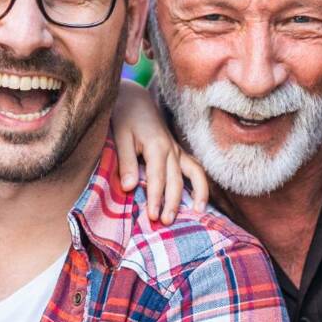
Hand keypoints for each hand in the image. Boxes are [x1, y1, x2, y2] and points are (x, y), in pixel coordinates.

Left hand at [112, 80, 208, 223]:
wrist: (134, 98)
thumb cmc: (124, 117)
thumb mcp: (120, 136)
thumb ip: (126, 162)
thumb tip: (129, 187)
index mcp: (156, 146)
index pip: (157, 178)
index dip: (155, 198)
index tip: (152, 217)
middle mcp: (171, 149)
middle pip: (176, 180)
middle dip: (172, 203)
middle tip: (165, 222)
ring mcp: (177, 149)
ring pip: (193, 174)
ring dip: (196, 194)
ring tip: (197, 213)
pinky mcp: (178, 150)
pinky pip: (195, 168)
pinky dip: (201, 183)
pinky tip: (200, 200)